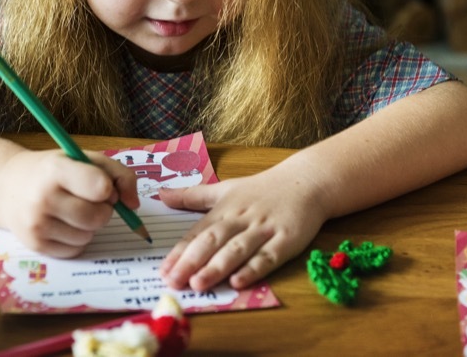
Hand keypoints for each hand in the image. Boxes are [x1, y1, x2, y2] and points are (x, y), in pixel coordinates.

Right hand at [0, 149, 139, 257]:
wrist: (7, 186)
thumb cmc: (52, 170)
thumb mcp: (82, 158)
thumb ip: (117, 174)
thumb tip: (133, 205)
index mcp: (56, 170)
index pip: (100, 187)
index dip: (109, 189)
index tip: (102, 186)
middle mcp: (44, 198)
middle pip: (98, 217)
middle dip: (104, 210)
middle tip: (90, 200)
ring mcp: (38, 225)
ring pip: (89, 235)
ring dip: (90, 225)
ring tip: (73, 210)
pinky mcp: (36, 245)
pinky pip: (76, 249)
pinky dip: (78, 239)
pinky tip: (64, 224)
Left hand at [157, 163, 325, 291]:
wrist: (306, 182)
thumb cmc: (262, 189)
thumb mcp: (224, 188)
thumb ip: (192, 196)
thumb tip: (160, 194)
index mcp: (224, 208)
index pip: (198, 232)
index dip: (180, 252)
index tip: (163, 271)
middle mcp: (241, 218)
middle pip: (213, 240)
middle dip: (191, 261)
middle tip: (173, 281)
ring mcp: (264, 229)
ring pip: (237, 249)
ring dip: (217, 267)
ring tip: (198, 283)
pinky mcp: (286, 240)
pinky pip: (268, 257)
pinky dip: (253, 269)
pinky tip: (238, 282)